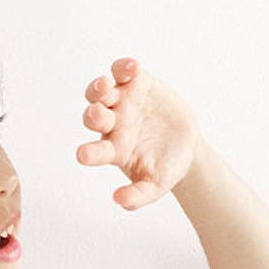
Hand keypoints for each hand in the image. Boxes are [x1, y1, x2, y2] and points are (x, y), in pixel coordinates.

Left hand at [77, 57, 200, 209]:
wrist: (184, 147)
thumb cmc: (164, 169)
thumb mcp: (155, 188)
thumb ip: (137, 197)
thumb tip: (118, 200)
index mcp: (113, 150)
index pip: (95, 151)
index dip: (89, 153)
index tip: (83, 155)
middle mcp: (113, 126)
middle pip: (94, 116)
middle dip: (93, 114)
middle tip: (98, 114)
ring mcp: (124, 103)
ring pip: (102, 91)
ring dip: (99, 88)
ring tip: (105, 86)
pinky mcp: (139, 84)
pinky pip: (124, 72)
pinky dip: (123, 68)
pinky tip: (131, 68)